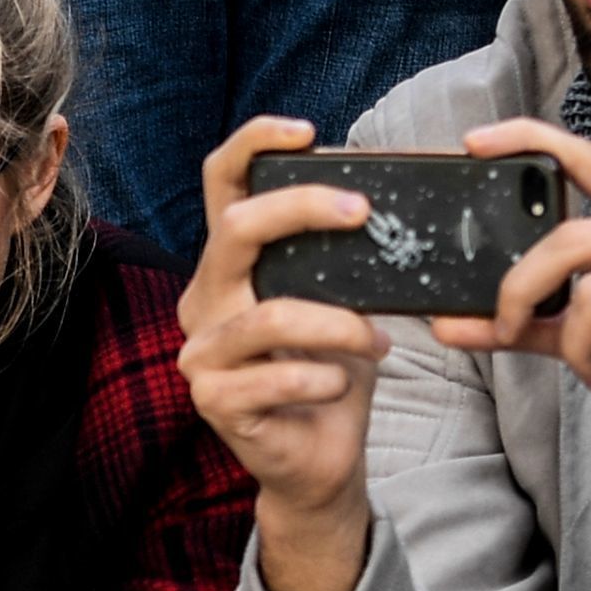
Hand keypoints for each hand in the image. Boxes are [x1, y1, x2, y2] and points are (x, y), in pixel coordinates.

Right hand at [182, 114, 390, 590]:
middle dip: (305, 210)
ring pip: (269, 315)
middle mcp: (205, 300)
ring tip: (375, 340)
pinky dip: (325, 378)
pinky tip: (340, 383)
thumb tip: (387, 198)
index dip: (254, 144)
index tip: (308, 132)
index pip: (221, 185)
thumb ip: (346, 256)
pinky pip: (277, 377)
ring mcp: (202, 353)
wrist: (320, 458)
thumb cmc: (331, 371)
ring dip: (338, 326)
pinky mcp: (214, 401)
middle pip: (236, 231)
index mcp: (231, 266)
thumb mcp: (345, 300)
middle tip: (365, 215)